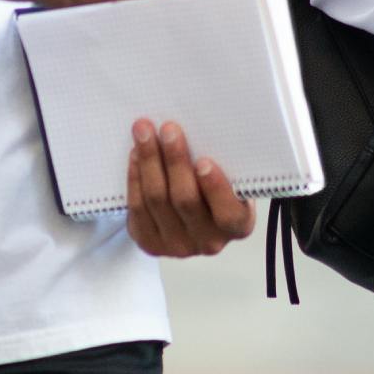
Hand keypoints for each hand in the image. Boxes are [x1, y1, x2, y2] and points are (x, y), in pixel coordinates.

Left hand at [125, 119, 255, 257]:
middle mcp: (209, 241)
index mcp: (237, 226)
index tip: (203, 161)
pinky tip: (135, 155)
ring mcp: (178, 246)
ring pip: (157, 200)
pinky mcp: (150, 243)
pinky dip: (135, 177)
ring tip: (144, 131)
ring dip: (149, 161)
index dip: (215, 188)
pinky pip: (138, 208)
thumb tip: (198, 128)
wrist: (190, 214)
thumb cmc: (215, 187)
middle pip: (185, 200)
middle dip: (175, 160)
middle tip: (168, 129)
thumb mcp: (229, 178)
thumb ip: (223, 164)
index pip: (228, 213)